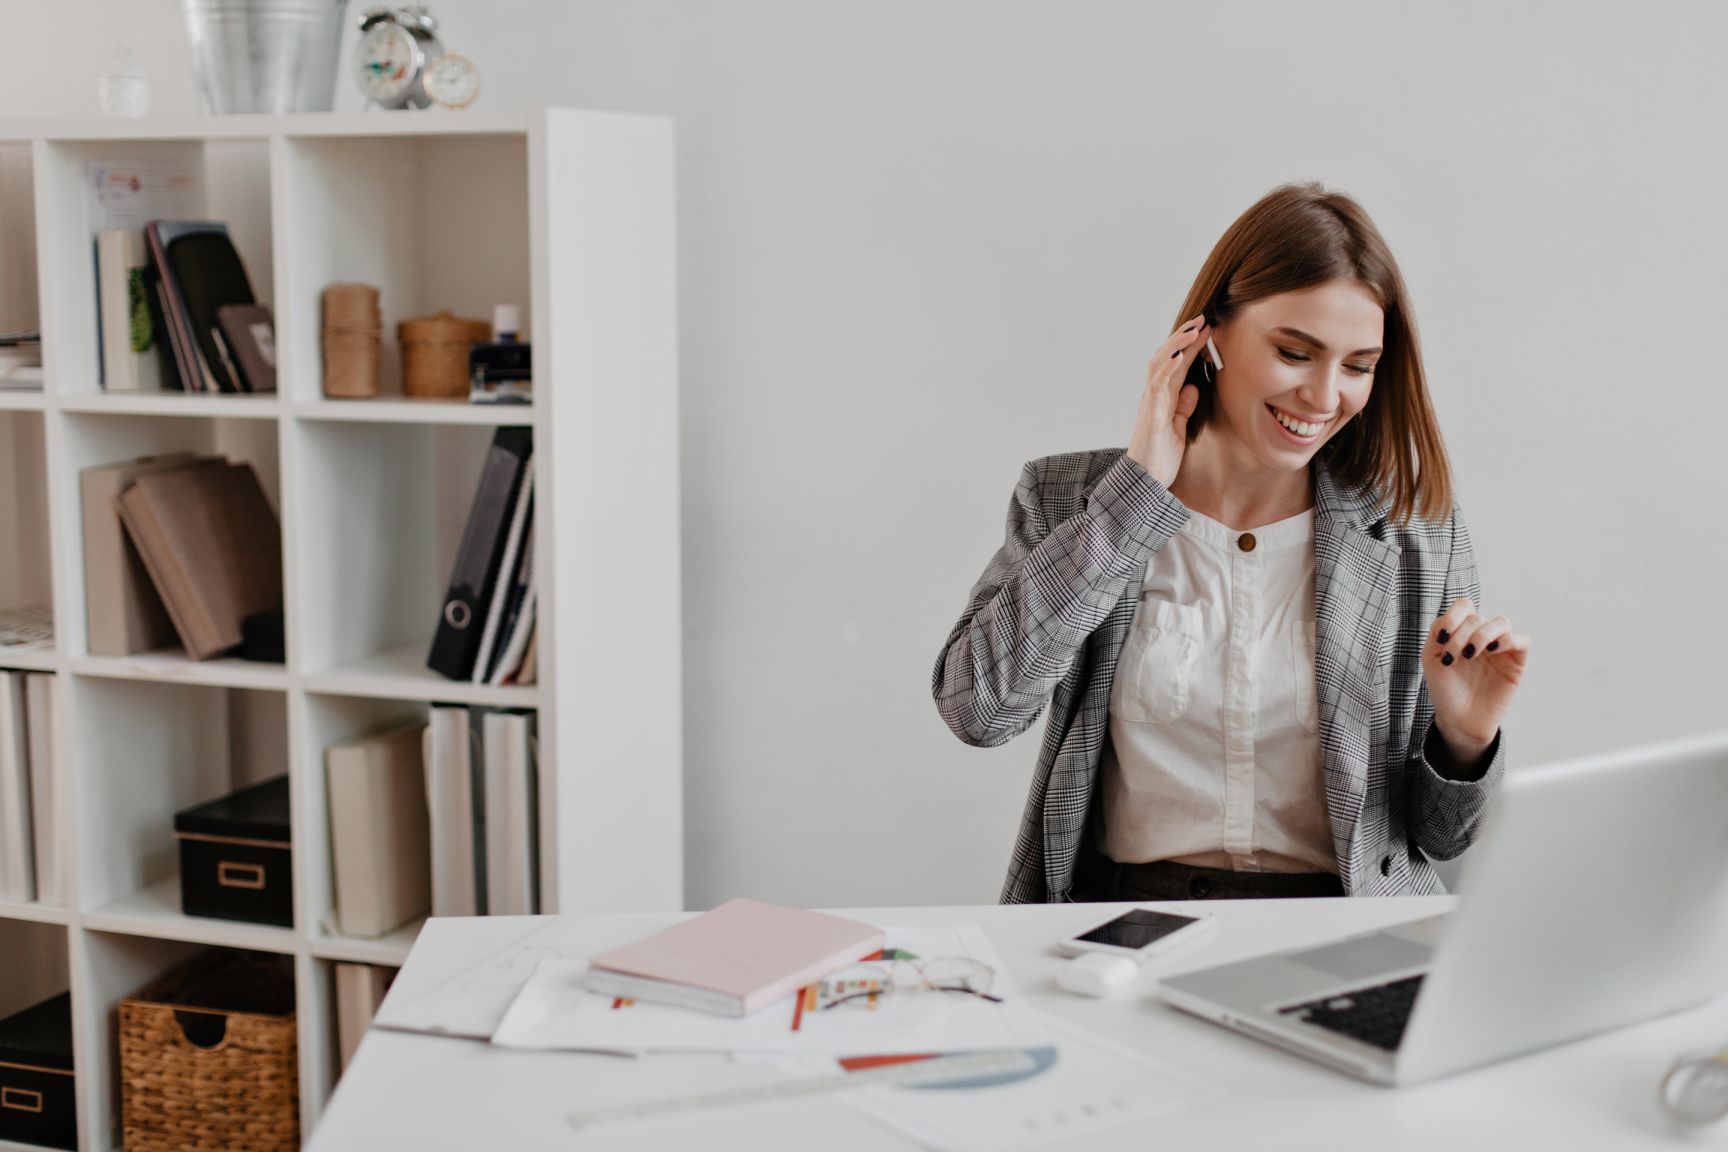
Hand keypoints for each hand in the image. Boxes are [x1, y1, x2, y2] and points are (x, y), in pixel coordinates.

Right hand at [1128, 313, 1208, 488]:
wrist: (1146, 482)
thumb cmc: (1161, 458)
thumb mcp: (1179, 429)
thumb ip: (1184, 408)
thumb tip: (1194, 388)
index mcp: (1163, 398)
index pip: (1177, 364)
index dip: (1190, 345)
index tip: (1207, 327)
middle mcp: (1154, 395)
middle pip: (1166, 357)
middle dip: (1184, 336)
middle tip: (1203, 318)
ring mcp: (1151, 402)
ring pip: (1160, 365)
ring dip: (1177, 345)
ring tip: (1194, 329)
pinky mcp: (1151, 414)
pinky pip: (1158, 386)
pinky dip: (1167, 369)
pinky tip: (1179, 356)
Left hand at [1422, 597, 1531, 760]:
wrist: (1459, 719)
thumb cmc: (1445, 690)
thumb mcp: (1431, 658)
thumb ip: (1438, 631)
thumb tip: (1455, 617)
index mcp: (1461, 632)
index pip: (1464, 606)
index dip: (1453, 616)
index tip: (1442, 638)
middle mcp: (1482, 636)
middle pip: (1477, 617)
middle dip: (1461, 636)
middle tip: (1452, 659)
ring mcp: (1500, 648)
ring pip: (1502, 622)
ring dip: (1483, 635)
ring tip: (1470, 655)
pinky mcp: (1516, 662)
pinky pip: (1522, 640)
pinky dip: (1509, 640)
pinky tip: (1493, 651)